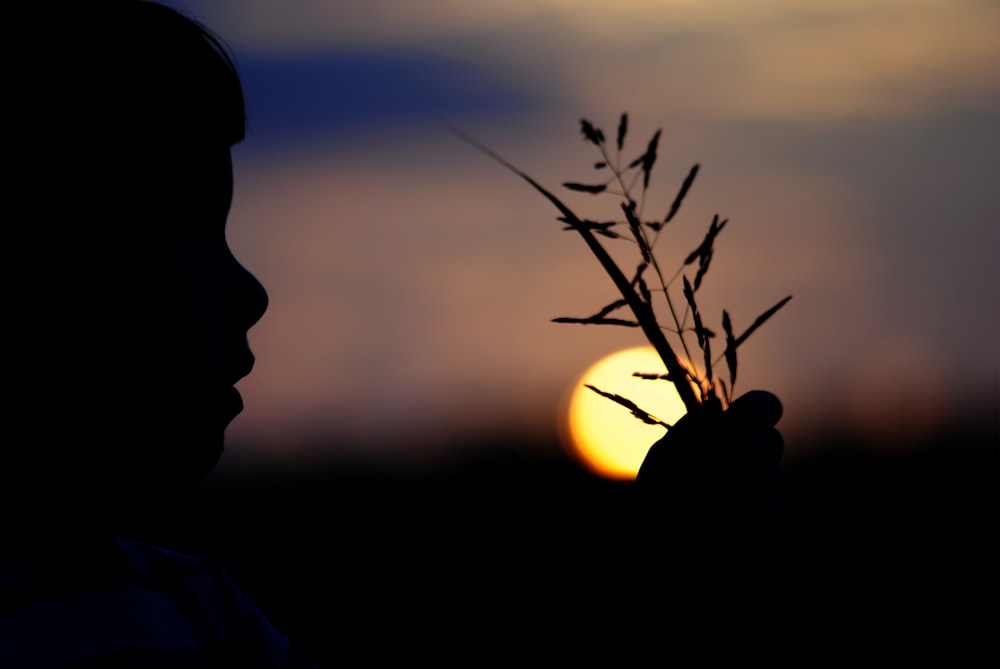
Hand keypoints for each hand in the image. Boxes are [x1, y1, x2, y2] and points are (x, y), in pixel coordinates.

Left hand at [635, 390, 789, 522]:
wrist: (657, 539)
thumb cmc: (658, 492)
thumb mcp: (665, 458)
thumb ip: (692, 431)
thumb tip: (717, 405)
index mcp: (732, 430)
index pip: (765, 406)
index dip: (757, 409)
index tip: (732, 421)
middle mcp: (755, 456)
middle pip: (772, 440)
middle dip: (737, 452)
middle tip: (709, 466)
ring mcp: (766, 488)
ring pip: (777, 475)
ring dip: (737, 486)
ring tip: (706, 500)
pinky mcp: (772, 519)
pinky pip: (782, 509)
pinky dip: (752, 512)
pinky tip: (727, 519)